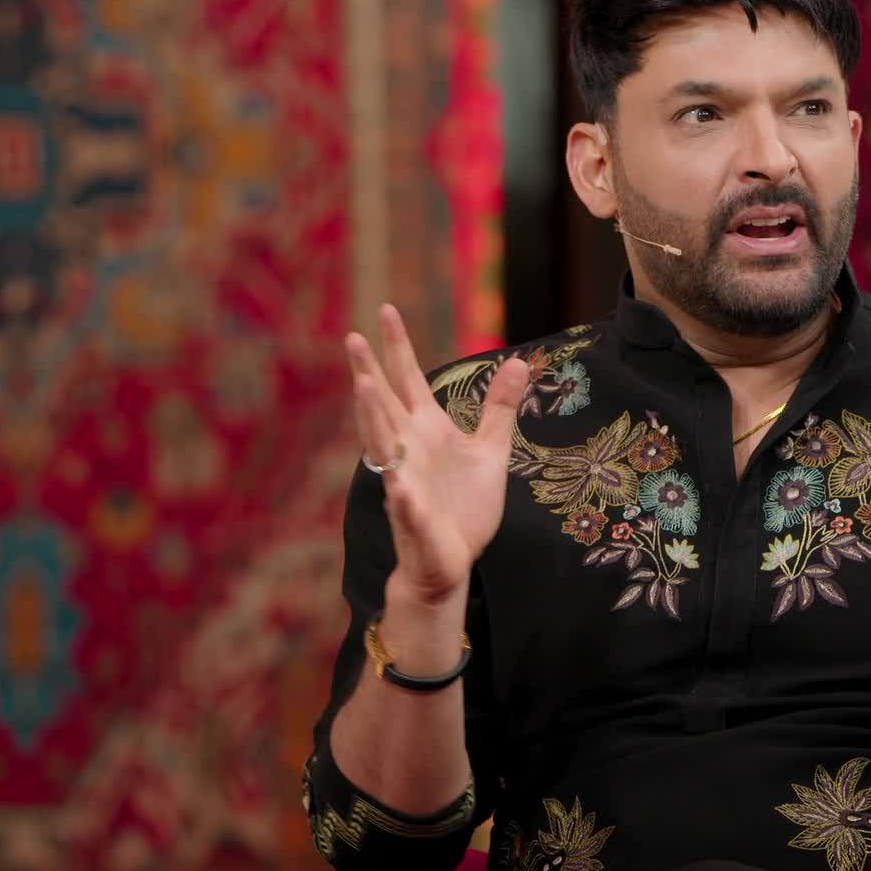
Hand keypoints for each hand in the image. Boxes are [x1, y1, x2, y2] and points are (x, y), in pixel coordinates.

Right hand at [347, 304, 529, 605]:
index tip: (386, 310)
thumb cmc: (465, 506)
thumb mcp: (491, 450)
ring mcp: (406, 480)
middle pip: (384, 404)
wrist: (454, 560)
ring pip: (382, 445)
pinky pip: (405, 503)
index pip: (407, 380)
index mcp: (427, 429)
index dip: (397, 347)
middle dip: (368, 373)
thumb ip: (499, 408)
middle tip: (352, 338)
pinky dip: (402, 493)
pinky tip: (398, 484)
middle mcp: (409, 448)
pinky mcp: (414, 516)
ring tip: (363, 386)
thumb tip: (517, 361)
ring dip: (372, 417)